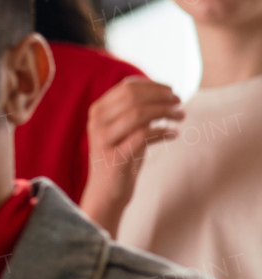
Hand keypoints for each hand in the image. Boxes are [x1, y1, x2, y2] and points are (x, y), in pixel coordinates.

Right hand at [79, 76, 182, 235]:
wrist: (106, 192)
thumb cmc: (121, 157)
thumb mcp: (127, 130)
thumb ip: (137, 111)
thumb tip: (164, 92)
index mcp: (98, 111)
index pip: (127, 87)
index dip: (153, 86)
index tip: (172, 91)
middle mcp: (97, 122)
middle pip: (133, 97)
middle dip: (161, 97)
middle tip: (179, 102)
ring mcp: (104, 139)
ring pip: (139, 114)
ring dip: (165, 112)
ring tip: (181, 116)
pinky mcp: (114, 156)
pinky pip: (143, 135)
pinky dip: (163, 131)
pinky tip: (174, 134)